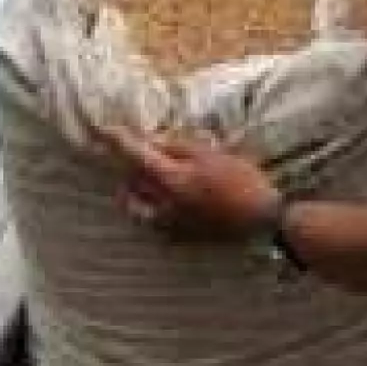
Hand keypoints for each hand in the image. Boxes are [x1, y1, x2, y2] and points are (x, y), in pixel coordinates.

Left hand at [105, 128, 280, 242]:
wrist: (263, 219)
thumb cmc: (241, 181)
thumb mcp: (212, 154)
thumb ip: (178, 147)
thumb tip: (153, 141)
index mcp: (170, 179)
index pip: (134, 154)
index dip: (116, 139)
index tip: (103, 128)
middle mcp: (162, 203)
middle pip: (131, 183)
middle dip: (130, 168)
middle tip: (137, 157)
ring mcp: (169, 223)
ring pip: (136, 208)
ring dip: (134, 193)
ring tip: (141, 184)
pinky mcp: (179, 237)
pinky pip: (152, 224)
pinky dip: (150, 213)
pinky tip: (162, 206)